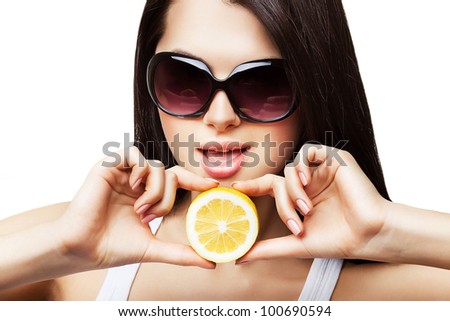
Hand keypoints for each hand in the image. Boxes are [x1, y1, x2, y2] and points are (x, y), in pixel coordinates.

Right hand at [56, 146, 216, 269]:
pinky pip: (134, 153)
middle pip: (170, 175)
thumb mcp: (153, 248)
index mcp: (148, 197)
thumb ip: (181, 253)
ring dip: (155, 190)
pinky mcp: (110, 166)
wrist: (83, 248)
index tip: (214, 186)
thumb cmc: (113, 248)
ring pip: (156, 167)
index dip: (195, 181)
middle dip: (167, 197)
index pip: (177, 182)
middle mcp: (138, 184)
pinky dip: (141, 168)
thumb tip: (210, 263)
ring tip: (139, 209)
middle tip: (151, 216)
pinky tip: (134, 186)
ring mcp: (125, 174)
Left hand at [233, 144, 388, 262]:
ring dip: (293, 191)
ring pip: (289, 170)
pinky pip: (308, 152)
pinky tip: (306, 180)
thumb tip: (239, 258)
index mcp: (299, 198)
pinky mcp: (333, 159)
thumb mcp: (296, 244)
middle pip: (278, 182)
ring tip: (307, 210)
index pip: (269, 187)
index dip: (252, 187)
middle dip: (282, 202)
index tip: (234, 189)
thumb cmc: (336, 239)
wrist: (367, 234)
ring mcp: (320, 170)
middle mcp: (308, 182)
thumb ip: (267, 248)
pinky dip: (302, 166)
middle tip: (294, 223)